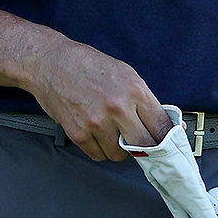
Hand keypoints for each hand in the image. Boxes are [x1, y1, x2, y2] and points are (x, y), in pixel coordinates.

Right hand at [23, 35, 172, 161]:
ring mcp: (97, 122)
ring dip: (118, 148)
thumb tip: (166, 124)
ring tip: (110, 132)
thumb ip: (144, 100)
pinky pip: (97, 154)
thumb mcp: (124, 74)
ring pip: (120, 155)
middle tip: (139, 143)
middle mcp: (118, 107)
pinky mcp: (78, 132)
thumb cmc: (85, 65)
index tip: (167, 145)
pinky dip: (98, 148)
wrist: (50, 62)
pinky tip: (95, 133)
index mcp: (134, 90)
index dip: (167, 139)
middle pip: (145, 146)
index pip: (161, 126)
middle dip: (144, 147)